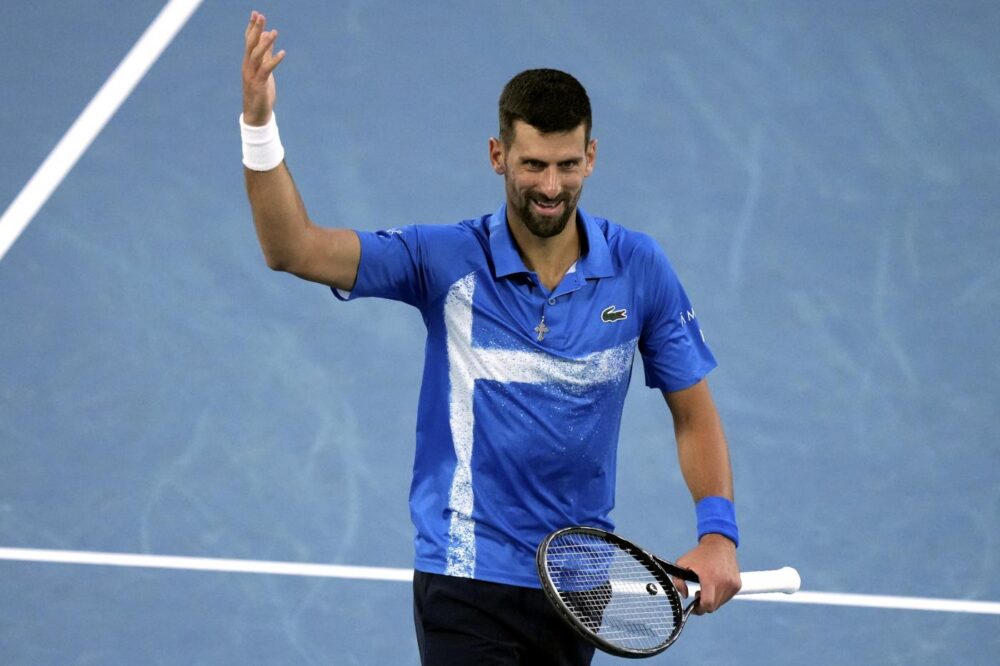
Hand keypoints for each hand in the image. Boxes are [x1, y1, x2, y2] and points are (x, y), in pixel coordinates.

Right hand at [242, 10, 285, 125]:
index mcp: (248, 62)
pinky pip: (266, 70)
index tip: (255, 13)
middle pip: (250, 45)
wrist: (256, 114)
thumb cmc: (261, 92)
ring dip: (265, 43)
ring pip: (256, 56)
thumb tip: (267, 35)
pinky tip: (283, 53)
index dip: (251, 27)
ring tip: (274, 32)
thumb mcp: (264, 69)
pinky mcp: (259, 84)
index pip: (248, 41)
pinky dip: (274, 60)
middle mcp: (247, 67)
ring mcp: (252, 75)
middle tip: (260, 15)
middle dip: (255, 30)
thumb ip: (265, 53)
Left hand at [674, 534, 740, 613]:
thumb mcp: (682, 563)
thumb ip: (678, 581)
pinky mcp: (737, 584)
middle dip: (704, 604)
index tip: (694, 607)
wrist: (719, 544)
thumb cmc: (700, 554)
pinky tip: (715, 584)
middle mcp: (724, 582)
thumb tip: (684, 595)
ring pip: (720, 603)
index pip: (708, 604)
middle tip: (698, 594)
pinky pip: (727, 597)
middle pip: (713, 606)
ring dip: (713, 599)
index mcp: (710, 578)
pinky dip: (720, 595)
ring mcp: (732, 584)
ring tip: (707, 587)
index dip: (699, 609)